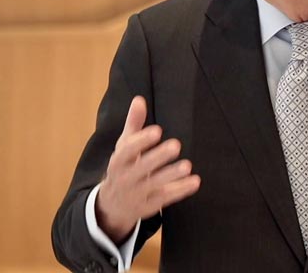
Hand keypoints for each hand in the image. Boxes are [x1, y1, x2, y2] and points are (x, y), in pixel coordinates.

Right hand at [95, 96, 200, 242]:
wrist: (112, 205)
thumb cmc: (123, 167)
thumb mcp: (124, 146)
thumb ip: (134, 124)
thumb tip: (139, 99)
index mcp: (119, 160)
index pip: (127, 150)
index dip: (141, 141)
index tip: (157, 131)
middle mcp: (125, 177)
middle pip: (141, 167)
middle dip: (158, 157)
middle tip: (176, 145)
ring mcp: (136, 194)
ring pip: (154, 185)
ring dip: (171, 175)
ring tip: (187, 165)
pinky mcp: (147, 207)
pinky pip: (164, 199)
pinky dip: (180, 190)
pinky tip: (195, 181)